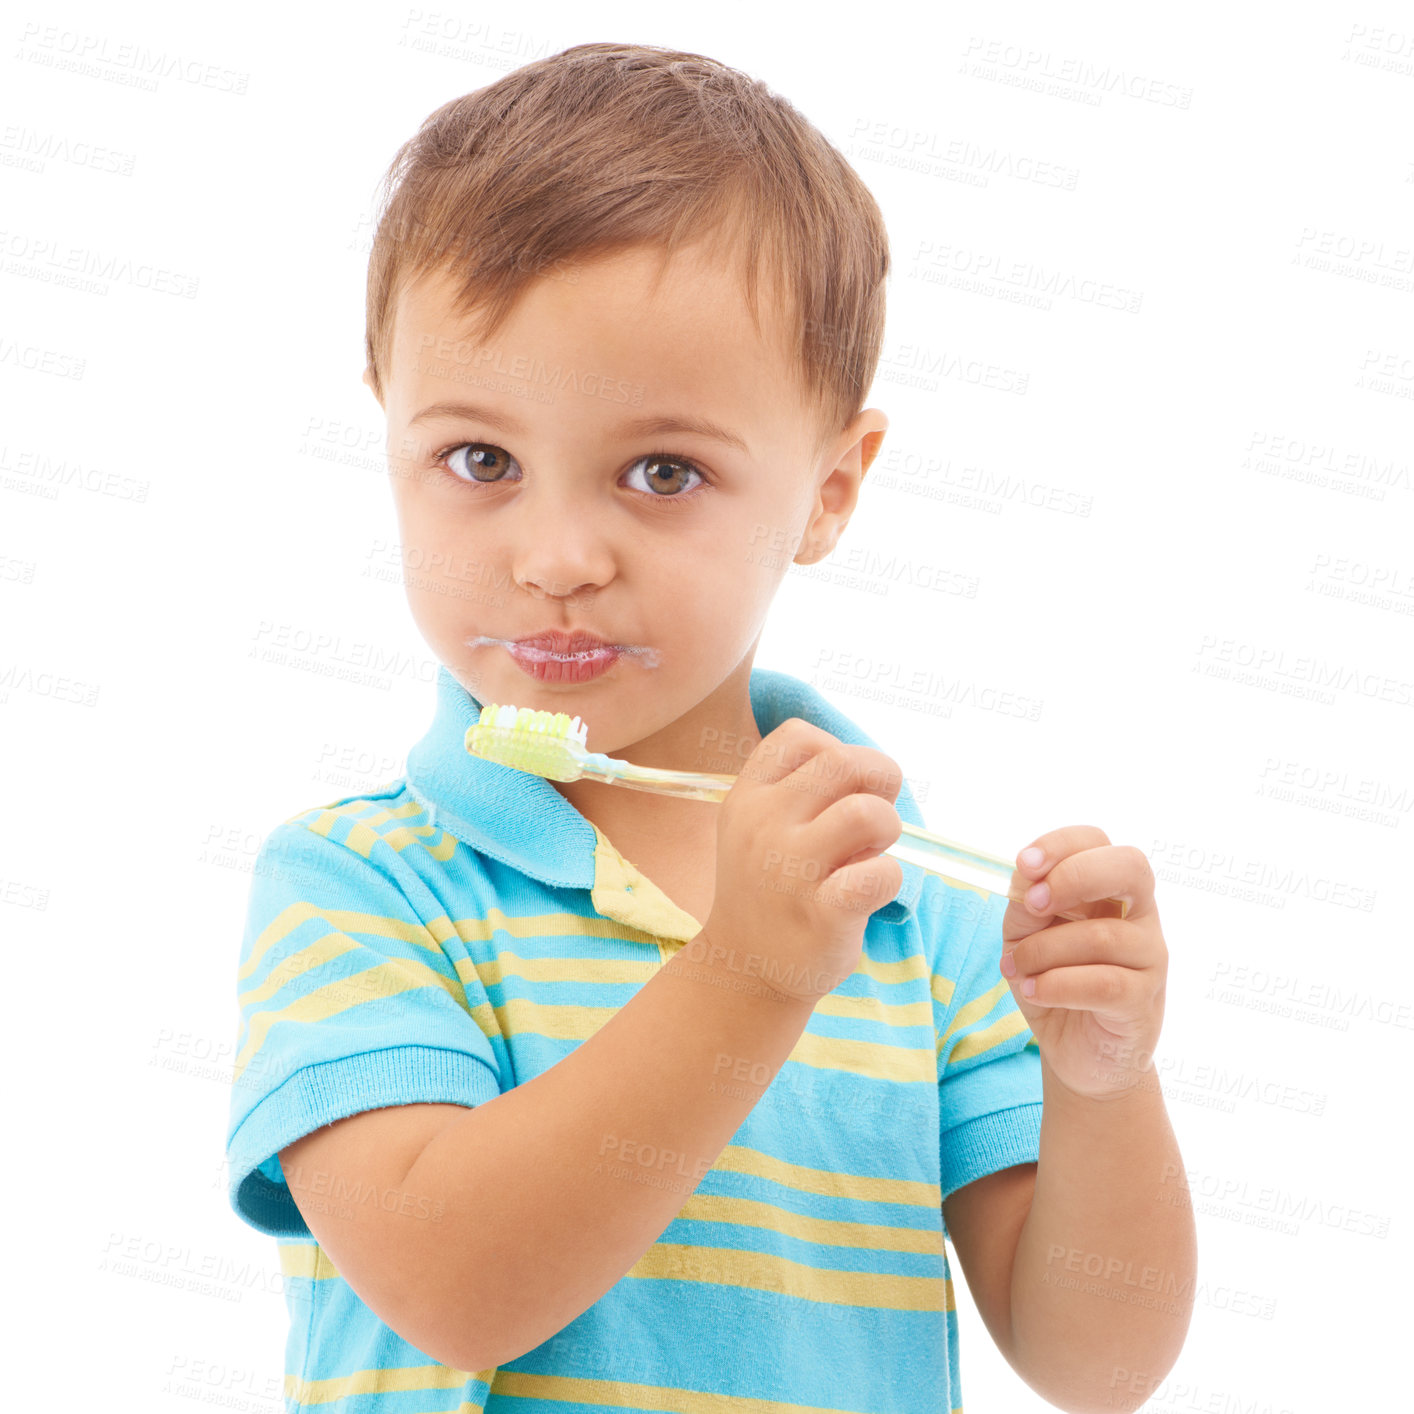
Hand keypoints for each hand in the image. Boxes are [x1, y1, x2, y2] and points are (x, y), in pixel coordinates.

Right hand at [697, 719, 903, 1007]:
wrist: (744, 969)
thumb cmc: (769, 888)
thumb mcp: (759, 827)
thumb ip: (800, 789)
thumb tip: (872, 768)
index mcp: (748, 797)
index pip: (800, 736)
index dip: (838, 752)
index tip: (841, 790)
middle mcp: (762, 825)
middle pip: (844, 762)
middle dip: (879, 781)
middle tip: (872, 819)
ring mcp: (790, 870)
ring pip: (866, 813)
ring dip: (887, 827)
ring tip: (871, 853)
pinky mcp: (822, 914)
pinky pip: (879, 874)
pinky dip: (889, 876)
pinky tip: (871, 890)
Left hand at [999, 826, 1165, 1102]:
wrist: (1079, 1052)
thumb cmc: (1055, 981)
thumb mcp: (1027, 935)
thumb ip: (1026, 904)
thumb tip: (1025, 878)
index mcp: (1109, 889)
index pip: (1098, 841)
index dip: (1061, 844)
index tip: (1025, 864)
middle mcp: (1139, 915)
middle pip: (1130, 867)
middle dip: (1075, 876)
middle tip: (1034, 904)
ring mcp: (1149, 957)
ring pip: (1101, 935)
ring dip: (1044, 951)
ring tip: (1018, 969)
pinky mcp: (1143, 1002)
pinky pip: (1103, 983)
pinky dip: (1056, 985)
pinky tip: (1033, 991)